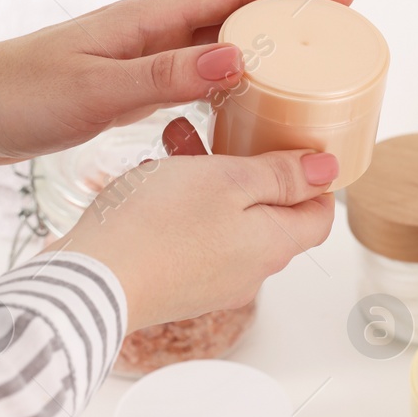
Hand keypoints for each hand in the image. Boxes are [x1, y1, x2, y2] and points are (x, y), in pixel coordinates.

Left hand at [0, 0, 354, 163]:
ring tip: (309, 72)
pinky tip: (246, 109)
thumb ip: (165, 76)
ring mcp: (140, 57)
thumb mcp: (98, 90)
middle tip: (342, 38)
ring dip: (264, 52)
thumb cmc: (21, 95)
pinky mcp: (128, 87)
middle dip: (291, 16)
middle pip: (235, 13)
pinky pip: (194, 79)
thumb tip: (238, 58)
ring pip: (218, 47)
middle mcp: (150, 30)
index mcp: (147, 17)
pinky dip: (227, 87)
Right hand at [64, 148, 340, 329]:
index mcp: (273, 245)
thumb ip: (281, 174)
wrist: (89, 281)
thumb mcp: (229, 179)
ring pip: (226, 221)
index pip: (319, 214)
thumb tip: (328, 169)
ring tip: (176, 140)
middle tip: (225, 131)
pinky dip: (182, 204)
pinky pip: (192, 237)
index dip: (314, 178)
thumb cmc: (157, 225)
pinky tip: (153, 178)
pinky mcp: (175, 285)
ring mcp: (210, 283)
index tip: (295, 145)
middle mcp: (248, 272)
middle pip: (269, 214)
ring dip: (209, 179)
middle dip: (249, 167)